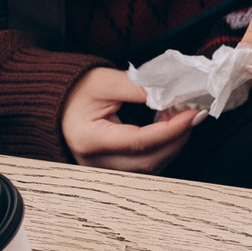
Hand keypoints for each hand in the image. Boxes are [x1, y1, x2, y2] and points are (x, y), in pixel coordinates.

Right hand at [61, 68, 198, 172]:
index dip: (171, 129)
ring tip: (180, 118)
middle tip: (192, 114)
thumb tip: (172, 94)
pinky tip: (168, 130)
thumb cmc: (77, 90)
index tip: (193, 113)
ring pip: (150, 168)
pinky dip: (162, 149)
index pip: (139, 141)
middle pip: (148, 161)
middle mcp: (95, 163)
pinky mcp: (113, 170)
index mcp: (90, 139)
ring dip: (172, 144)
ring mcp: (104, 170)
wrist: (58, 102)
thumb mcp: (106, 80)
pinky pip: (145, 166)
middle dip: (177, 138)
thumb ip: (140, 87)